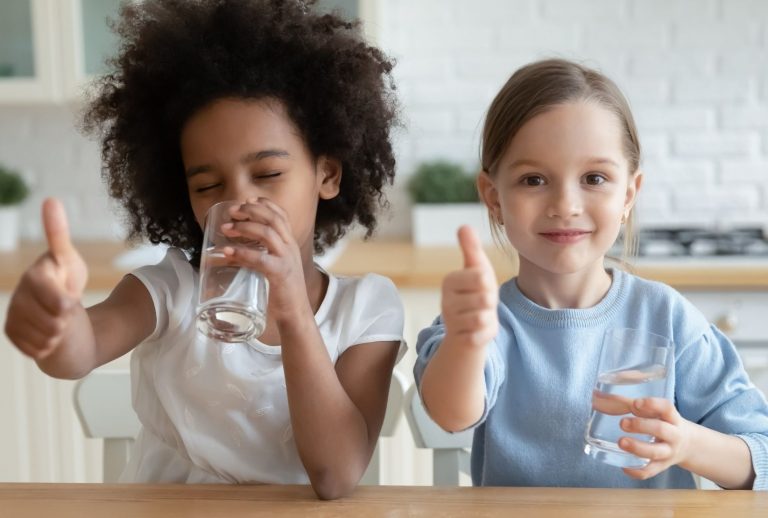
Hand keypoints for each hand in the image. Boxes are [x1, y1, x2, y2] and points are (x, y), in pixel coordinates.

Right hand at [5, 198, 87, 358]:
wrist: (59, 309)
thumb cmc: (66, 280)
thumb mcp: (69, 260)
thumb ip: (58, 234)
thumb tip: (50, 200)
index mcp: (34, 276)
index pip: (61, 302)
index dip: (70, 304)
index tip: (71, 298)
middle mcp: (18, 295)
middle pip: (55, 324)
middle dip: (66, 320)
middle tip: (64, 309)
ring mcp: (12, 315)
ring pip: (46, 339)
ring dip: (58, 334)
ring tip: (56, 319)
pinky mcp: (11, 333)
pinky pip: (37, 350)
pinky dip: (48, 346)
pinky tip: (47, 332)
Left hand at [220, 198, 306, 320]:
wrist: (296, 313)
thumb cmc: (282, 292)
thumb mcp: (272, 268)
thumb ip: (254, 258)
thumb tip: (227, 254)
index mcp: (290, 244)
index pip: (282, 216)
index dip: (265, 204)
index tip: (248, 200)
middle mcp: (290, 248)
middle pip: (273, 219)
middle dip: (251, 211)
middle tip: (232, 211)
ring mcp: (286, 260)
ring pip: (267, 233)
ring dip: (244, 227)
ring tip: (226, 228)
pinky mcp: (280, 273)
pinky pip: (260, 259)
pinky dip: (242, 253)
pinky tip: (227, 252)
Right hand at [441, 225, 498, 347]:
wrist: (468, 329)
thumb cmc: (474, 293)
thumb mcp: (476, 268)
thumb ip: (471, 249)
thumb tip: (464, 226)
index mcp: (449, 281)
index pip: (481, 276)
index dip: (489, 282)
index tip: (481, 286)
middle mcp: (446, 301)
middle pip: (485, 297)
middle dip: (490, 301)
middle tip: (482, 303)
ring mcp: (452, 321)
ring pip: (485, 316)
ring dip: (489, 316)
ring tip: (480, 315)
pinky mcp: (461, 339)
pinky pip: (483, 333)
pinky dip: (487, 332)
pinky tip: (478, 330)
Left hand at [616, 397, 693, 479]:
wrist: (689, 446)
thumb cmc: (664, 423)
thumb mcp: (656, 412)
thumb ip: (632, 404)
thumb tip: (599, 395)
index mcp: (672, 418)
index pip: (666, 408)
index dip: (652, 405)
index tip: (635, 403)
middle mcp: (674, 435)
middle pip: (660, 429)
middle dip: (640, 426)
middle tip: (622, 423)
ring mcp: (669, 452)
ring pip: (655, 452)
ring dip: (637, 448)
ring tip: (621, 442)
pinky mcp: (662, 466)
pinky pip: (650, 471)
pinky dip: (637, 471)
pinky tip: (623, 466)